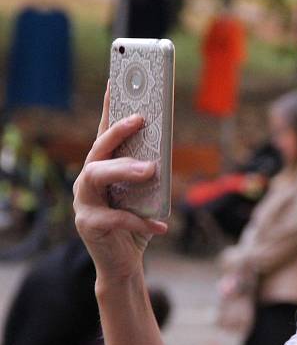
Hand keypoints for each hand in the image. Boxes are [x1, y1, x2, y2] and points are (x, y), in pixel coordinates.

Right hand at [73, 84, 167, 282]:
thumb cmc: (138, 222)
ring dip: (124, 169)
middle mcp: (88, 181)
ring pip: (96, 177)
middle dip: (118, 132)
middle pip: (98, 150)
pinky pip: (117, 219)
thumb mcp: (147, 194)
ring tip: (150, 170)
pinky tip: (162, 226)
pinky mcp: (89, 226)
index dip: (108, 107)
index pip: (104, 133)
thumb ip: (150, 173)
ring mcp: (84, 203)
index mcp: (103, 169)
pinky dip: (142, 222)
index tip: (117, 81)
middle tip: (141, 119)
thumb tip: (164, 148)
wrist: (124, 264)